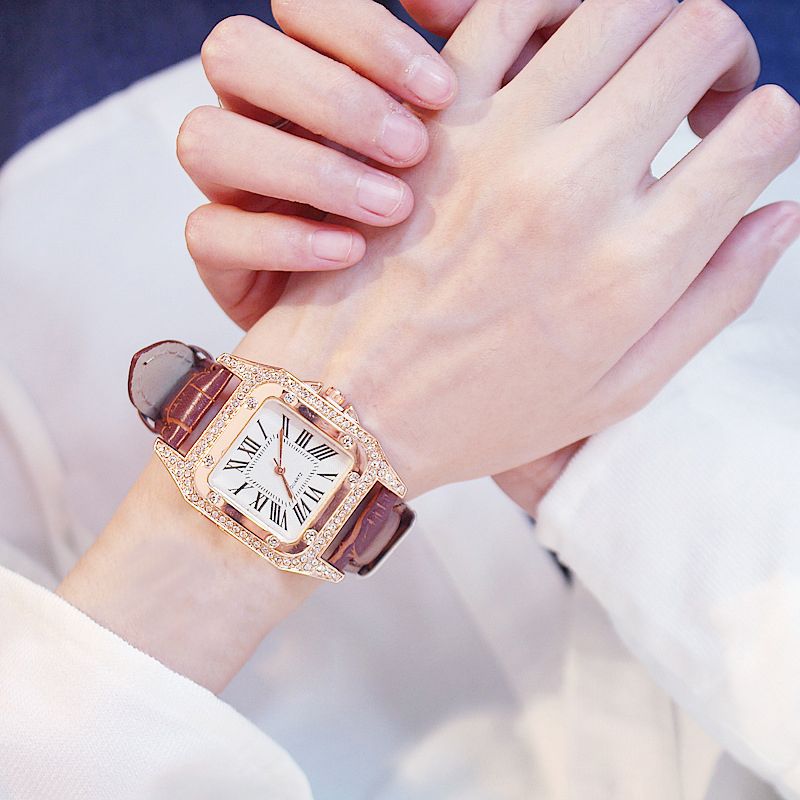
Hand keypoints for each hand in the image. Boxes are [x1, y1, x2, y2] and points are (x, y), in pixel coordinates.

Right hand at [179, 3, 457, 328]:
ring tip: (390, 208)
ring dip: (304, 169)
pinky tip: (351, 252)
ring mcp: (228, 183)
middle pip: (234, 53)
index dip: (365, 36)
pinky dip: (281, 241)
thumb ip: (459, 70)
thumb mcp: (465, 136)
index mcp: (307, 68)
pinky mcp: (219, 255)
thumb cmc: (438, 208)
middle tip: (412, 151)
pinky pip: (207, 233)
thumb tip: (431, 2)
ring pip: (204, 139)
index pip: (300, 7)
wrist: (404, 307)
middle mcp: (254, 114)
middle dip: (332, 99)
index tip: (441, 93)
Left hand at [181, 0, 799, 502]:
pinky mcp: (431, 121)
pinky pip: (509, 6)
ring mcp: (497, 142)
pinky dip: (550, 7)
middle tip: (698, 92)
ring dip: (649, 17)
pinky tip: (555, 49)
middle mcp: (575, 190)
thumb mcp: (614, 391)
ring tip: (632, 64)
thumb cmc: (479, 414)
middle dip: (721, 53)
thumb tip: (781, 212)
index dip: (767, 128)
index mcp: (632, 268)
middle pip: (699, 37)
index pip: (759, 134)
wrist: (347, 410)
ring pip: (619, 1)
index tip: (741, 142)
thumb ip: (712, 301)